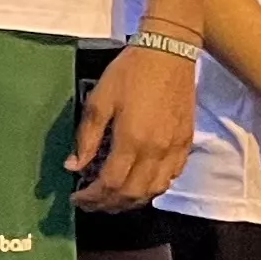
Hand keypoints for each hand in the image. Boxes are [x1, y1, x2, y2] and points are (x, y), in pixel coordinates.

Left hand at [68, 44, 198, 212]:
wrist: (168, 54)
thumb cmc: (129, 74)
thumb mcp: (98, 101)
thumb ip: (86, 137)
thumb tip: (74, 166)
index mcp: (132, 140)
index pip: (111, 183)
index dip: (92, 197)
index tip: (76, 198)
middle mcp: (157, 151)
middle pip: (133, 194)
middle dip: (108, 204)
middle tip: (90, 204)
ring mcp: (175, 149)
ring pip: (154, 191)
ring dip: (131, 202)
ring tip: (111, 200)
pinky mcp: (186, 143)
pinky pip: (171, 177)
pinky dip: (153, 188)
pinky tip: (139, 185)